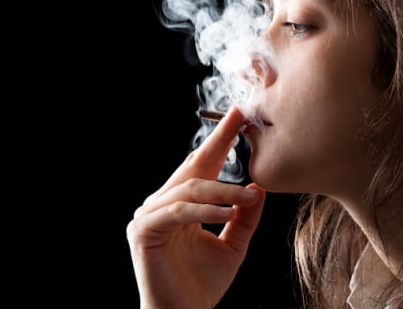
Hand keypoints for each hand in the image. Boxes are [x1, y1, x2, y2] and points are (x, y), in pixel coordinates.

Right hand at [127, 107, 265, 308]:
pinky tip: (227, 212)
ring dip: (222, 190)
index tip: (240, 116)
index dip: (221, 140)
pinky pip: (178, 212)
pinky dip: (204, 211)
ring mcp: (149, 215)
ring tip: (247, 197)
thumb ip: (243, 217)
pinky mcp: (143, 231)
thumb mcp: (233, 244)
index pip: (203, 166)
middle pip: (193, 166)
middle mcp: (162, 203)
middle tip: (240, 120)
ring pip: (189, 188)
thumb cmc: (202, 285)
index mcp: (180, 204)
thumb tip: (259, 187)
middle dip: (218, 141)